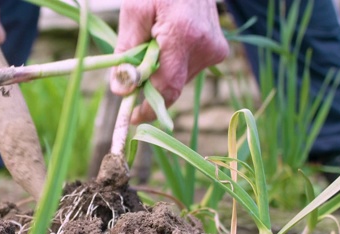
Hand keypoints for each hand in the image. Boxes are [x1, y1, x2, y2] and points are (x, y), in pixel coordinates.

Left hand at [111, 0, 228, 123]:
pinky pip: (189, 69)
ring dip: (161, 73)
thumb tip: (121, 89)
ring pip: (180, 79)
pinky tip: (167, 43)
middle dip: (149, 86)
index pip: (167, 87)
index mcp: (183, 34)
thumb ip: (127, 51)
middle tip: (130, 74)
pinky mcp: (218, 51)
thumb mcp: (134, 11)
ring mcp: (215, 49)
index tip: (132, 117)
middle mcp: (205, 46)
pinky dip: (173, 65)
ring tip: (152, 44)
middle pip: (172, 85)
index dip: (148, 107)